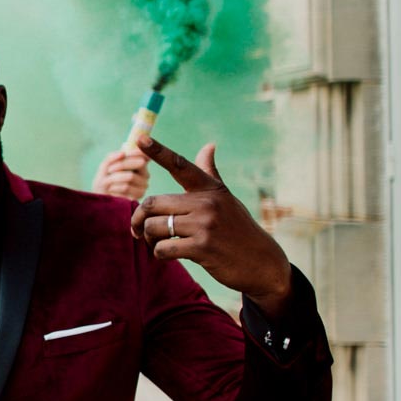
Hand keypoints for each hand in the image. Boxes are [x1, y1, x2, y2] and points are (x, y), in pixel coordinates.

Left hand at [91, 146, 149, 200]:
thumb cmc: (105, 179)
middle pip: (140, 163)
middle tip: (109, 170)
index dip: (134, 152)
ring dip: (114, 178)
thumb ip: (112, 157)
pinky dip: (115, 187)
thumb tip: (122, 153)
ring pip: (131, 176)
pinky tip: (111, 190)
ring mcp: (143, 185)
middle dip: (121, 164)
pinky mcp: (139, 196)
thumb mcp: (106, 165)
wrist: (100, 196)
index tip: (123, 154)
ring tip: (107, 182)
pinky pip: (126, 187)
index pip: (144, 154)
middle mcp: (145, 174)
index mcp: (139, 164)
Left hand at [130, 137, 293, 314]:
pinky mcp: (202, 247)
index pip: (180, 166)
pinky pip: (163, 249)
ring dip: (148, 240)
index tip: (139, 138)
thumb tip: (208, 145)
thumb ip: (210, 174)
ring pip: (154, 227)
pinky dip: (158, 254)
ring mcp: (205, 224)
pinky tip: (167, 256)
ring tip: (157, 244)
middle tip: (138, 230)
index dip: (158, 151)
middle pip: (152, 203)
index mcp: (210, 189)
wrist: (262, 262)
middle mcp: (207, 203)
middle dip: (138, 219)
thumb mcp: (226, 199)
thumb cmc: (238, 229)